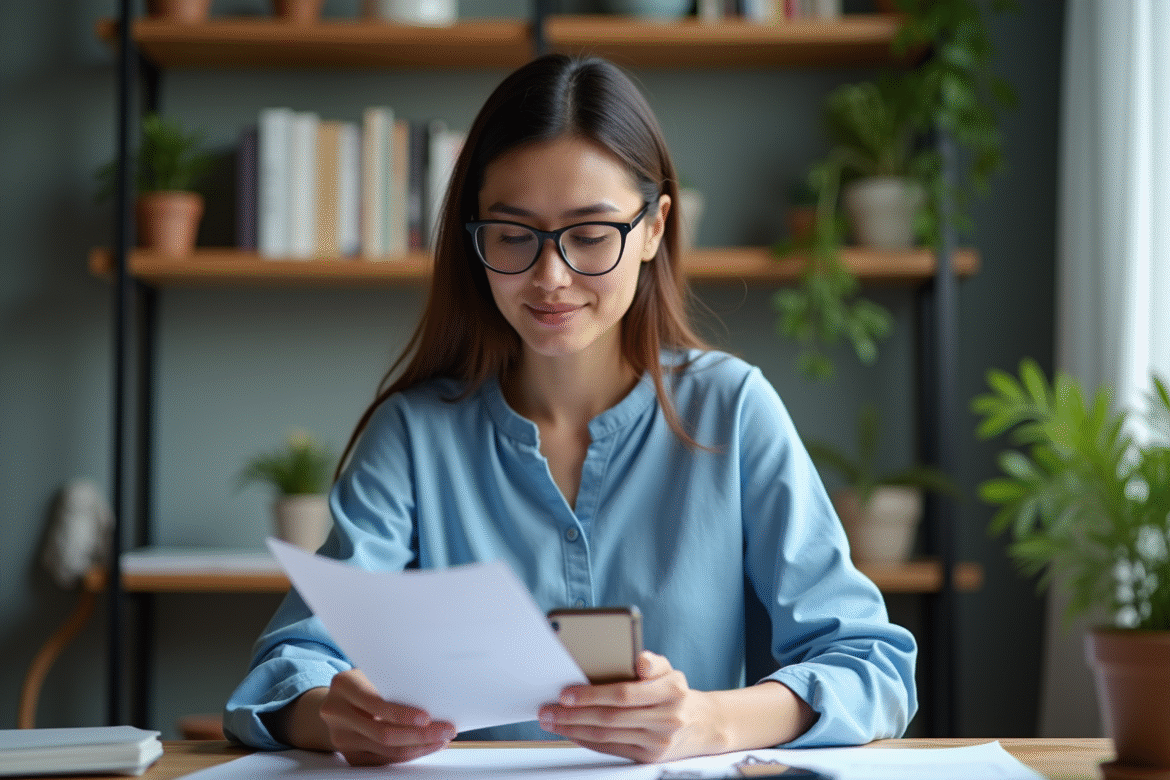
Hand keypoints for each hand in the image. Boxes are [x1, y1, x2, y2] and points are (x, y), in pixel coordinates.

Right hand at [316, 669, 455, 765]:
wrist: (334, 702)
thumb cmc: (362, 683)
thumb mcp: (371, 672)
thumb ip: (390, 681)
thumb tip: (432, 695)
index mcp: (344, 685)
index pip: (376, 704)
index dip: (403, 714)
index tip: (427, 717)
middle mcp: (337, 713)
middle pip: (384, 733)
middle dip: (421, 734)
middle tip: (446, 730)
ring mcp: (341, 737)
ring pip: (387, 750)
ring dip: (419, 747)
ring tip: (441, 739)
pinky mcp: (349, 755)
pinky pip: (384, 760)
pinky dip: (407, 754)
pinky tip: (424, 746)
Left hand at [538, 651, 723, 762]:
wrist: (702, 724)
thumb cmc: (674, 692)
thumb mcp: (669, 670)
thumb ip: (652, 661)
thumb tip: (639, 659)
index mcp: (672, 689)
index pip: (625, 693)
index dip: (592, 694)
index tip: (566, 692)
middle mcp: (667, 717)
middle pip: (610, 717)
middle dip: (573, 714)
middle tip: (548, 709)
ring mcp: (658, 740)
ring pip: (607, 736)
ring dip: (574, 729)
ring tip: (552, 721)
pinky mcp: (649, 756)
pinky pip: (611, 749)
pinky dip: (587, 741)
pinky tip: (572, 732)